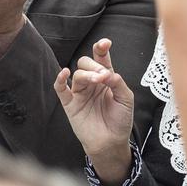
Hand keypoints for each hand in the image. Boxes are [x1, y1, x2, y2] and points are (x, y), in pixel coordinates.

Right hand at [53, 39, 134, 185]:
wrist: (111, 142)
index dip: (101, 49)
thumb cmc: (120, 119)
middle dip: (95, 65)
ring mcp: (80, 93)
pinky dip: (60, 80)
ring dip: (87, 74)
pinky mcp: (70, 104)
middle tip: (104, 76)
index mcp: (107, 78)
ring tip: (98, 80)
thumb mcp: (126, 99)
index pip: (102, 59)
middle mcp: (92, 83)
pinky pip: (61, 90)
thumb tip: (108, 72)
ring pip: (77, 74)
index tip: (105, 43)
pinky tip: (64, 73)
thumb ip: (118, 83)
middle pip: (86, 63)